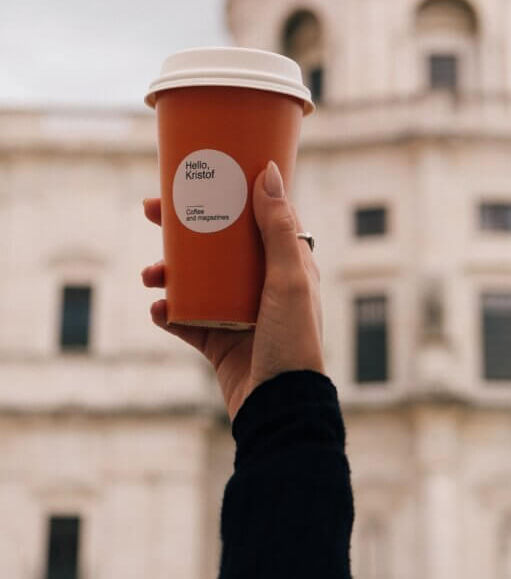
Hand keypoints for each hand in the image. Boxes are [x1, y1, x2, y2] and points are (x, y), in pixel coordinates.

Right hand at [141, 160, 323, 420]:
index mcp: (286, 264)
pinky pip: (186, 320)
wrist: (280, 407)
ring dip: (168, 272)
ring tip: (151, 274)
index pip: (254, 217)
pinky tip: (158, 308)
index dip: (227, 195)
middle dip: (181, 227)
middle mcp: (261, 284)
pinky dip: (168, 312)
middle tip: (149, 211)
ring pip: (195, 280)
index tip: (197, 178)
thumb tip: (268, 172)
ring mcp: (237, 313)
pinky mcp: (218, 342)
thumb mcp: (289, 277)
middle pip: (216, 245)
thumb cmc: (294, 339)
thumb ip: (277, 228)